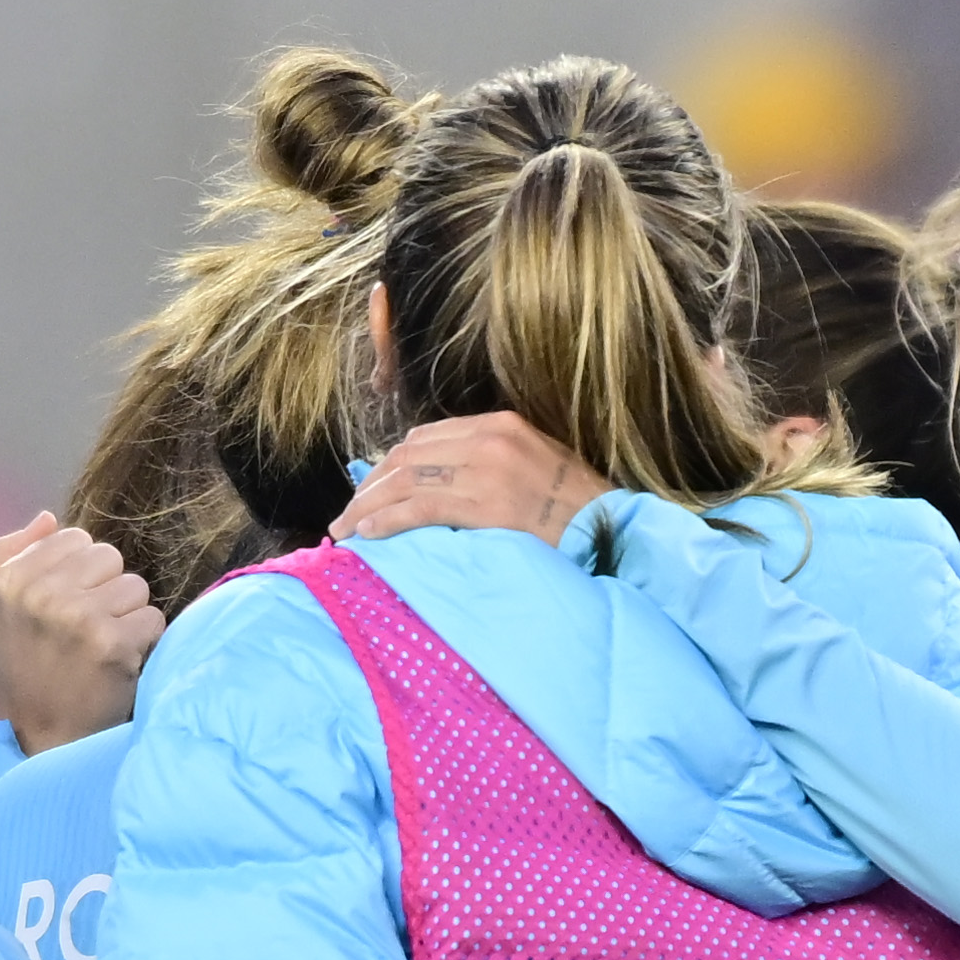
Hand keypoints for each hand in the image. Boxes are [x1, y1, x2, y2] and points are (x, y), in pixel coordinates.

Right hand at [0, 510, 169, 750]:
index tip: (71, 604)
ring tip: (106, 644)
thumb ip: (8, 557)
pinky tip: (122, 661)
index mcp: (10, 581)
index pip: (74, 538)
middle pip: (109, 557)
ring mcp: (78, 618)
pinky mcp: (113, 644)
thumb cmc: (19, 672)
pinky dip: (145, 641)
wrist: (43, 737)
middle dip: (107, 589)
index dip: (82, 571)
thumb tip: (48, 519)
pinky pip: (153, 618)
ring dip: (128, 615)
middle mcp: (41, 594)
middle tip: (90, 627)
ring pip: (135, 586)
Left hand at [336, 412, 603, 545]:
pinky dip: (386, 521)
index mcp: (500, 424)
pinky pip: (418, 507)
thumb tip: (447, 482)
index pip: (426, 437)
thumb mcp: (538, 466)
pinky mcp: (484, 503)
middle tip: (348, 513)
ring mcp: (486, 469)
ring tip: (346, 529)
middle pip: (408, 455)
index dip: (390, 465)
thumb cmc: (580, 510)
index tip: (371, 489)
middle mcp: (489, 437)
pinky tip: (366, 535)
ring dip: (368, 505)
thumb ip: (495, 463)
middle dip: (371, 485)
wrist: (614, 531)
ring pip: (405, 479)